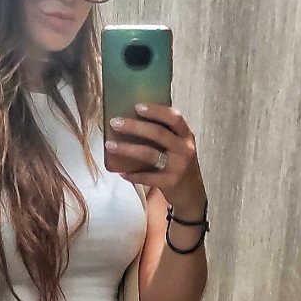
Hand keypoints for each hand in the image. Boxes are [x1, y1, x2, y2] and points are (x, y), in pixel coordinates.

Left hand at [104, 102, 206, 217]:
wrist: (191, 194)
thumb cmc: (179, 164)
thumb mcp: (179, 146)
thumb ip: (165, 134)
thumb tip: (132, 119)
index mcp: (186, 136)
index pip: (174, 118)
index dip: (156, 111)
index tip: (137, 106)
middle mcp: (184, 149)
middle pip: (158, 133)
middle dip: (134, 126)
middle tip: (115, 123)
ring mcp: (178, 167)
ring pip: (149, 154)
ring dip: (127, 148)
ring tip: (110, 145)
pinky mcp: (170, 183)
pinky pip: (147, 177)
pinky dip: (132, 174)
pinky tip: (121, 172)